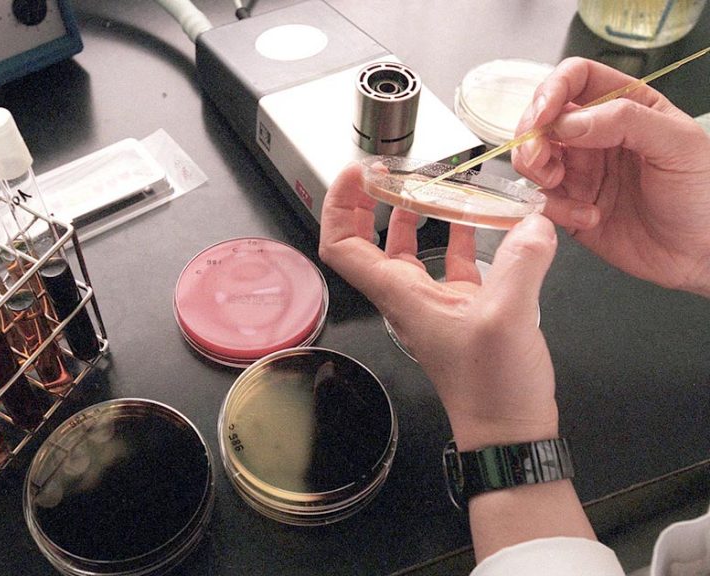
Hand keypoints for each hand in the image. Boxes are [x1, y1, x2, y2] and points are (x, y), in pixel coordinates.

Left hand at [318, 163, 558, 449]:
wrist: (508, 430)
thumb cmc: (492, 386)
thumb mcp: (506, 318)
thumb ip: (520, 263)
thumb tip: (534, 222)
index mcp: (400, 295)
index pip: (343, 247)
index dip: (339, 206)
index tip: (358, 173)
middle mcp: (407, 295)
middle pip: (367, 242)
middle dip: (370, 202)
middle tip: (389, 170)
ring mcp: (434, 301)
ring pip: (407, 249)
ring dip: (410, 213)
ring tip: (430, 182)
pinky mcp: (464, 307)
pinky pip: (450, 261)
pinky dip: (457, 235)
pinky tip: (479, 216)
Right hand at [512, 56, 709, 297]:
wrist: (701, 252)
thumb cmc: (704, 193)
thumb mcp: (677, 144)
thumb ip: (625, 121)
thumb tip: (567, 122)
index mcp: (625, 106)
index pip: (575, 78)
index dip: (552, 89)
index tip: (543, 116)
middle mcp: (596, 135)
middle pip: (542, 117)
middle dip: (531, 134)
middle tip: (539, 158)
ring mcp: (580, 171)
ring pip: (532, 157)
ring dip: (535, 169)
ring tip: (559, 184)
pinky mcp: (570, 207)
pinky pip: (541, 200)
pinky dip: (552, 208)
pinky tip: (587, 218)